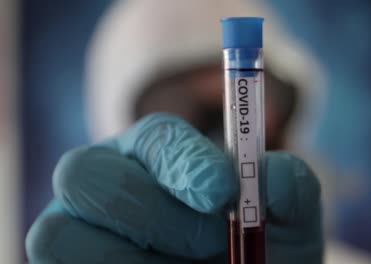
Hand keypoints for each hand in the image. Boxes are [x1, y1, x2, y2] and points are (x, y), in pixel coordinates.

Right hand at [26, 113, 322, 263]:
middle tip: (210, 242)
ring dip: (132, 259)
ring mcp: (72, 229)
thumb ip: (291, 189)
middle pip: (84, 173)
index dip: (184, 162)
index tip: (221, 192)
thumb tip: (271, 178)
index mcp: (157, 156)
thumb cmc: (256, 250)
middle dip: (154, 214)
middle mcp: (105, 183)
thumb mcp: (287, 222)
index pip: (156, 138)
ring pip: (57, 233)